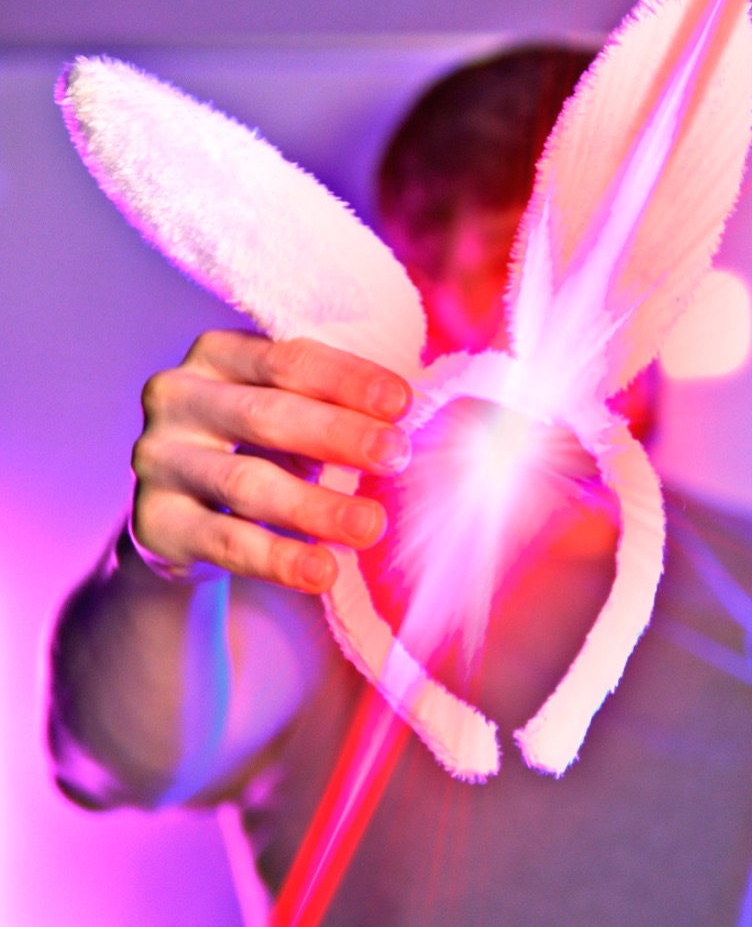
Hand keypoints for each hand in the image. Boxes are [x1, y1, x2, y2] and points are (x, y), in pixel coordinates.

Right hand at [130, 330, 411, 592]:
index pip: (288, 358)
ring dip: (315, 506)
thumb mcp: (291, 418)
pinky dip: (278, 558)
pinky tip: (322, 571)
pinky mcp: (153, 521)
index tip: (403, 403)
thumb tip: (422, 422)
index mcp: (218, 355)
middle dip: (338, 435)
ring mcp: (158, 459)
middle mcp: (178, 397)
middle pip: (266, 414)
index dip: (347, 380)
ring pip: (246, 483)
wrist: (185, 521)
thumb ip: (337, 410)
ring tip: (371, 525)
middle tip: (397, 457)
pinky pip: (224, 542)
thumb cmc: (259, 452)